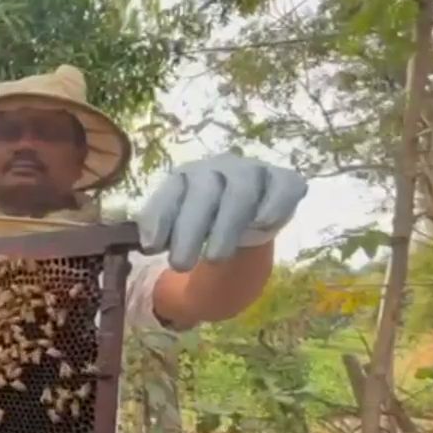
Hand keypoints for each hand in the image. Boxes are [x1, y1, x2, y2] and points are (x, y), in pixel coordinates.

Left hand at [138, 153, 307, 271]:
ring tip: (215, 258)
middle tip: (179, 265)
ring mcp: (254, 171)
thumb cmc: (203, 220)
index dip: (161, 218)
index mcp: (187, 175)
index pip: (172, 190)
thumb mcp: (176, 225)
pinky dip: (274, 206)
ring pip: (241, 192)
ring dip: (226, 226)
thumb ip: (159, 231)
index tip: (151, 249)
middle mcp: (219, 167)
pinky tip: (263, 225)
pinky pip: (283, 188)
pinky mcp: (285, 181)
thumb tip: (148, 243)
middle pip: (205, 191)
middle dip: (190, 229)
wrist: (246, 213)